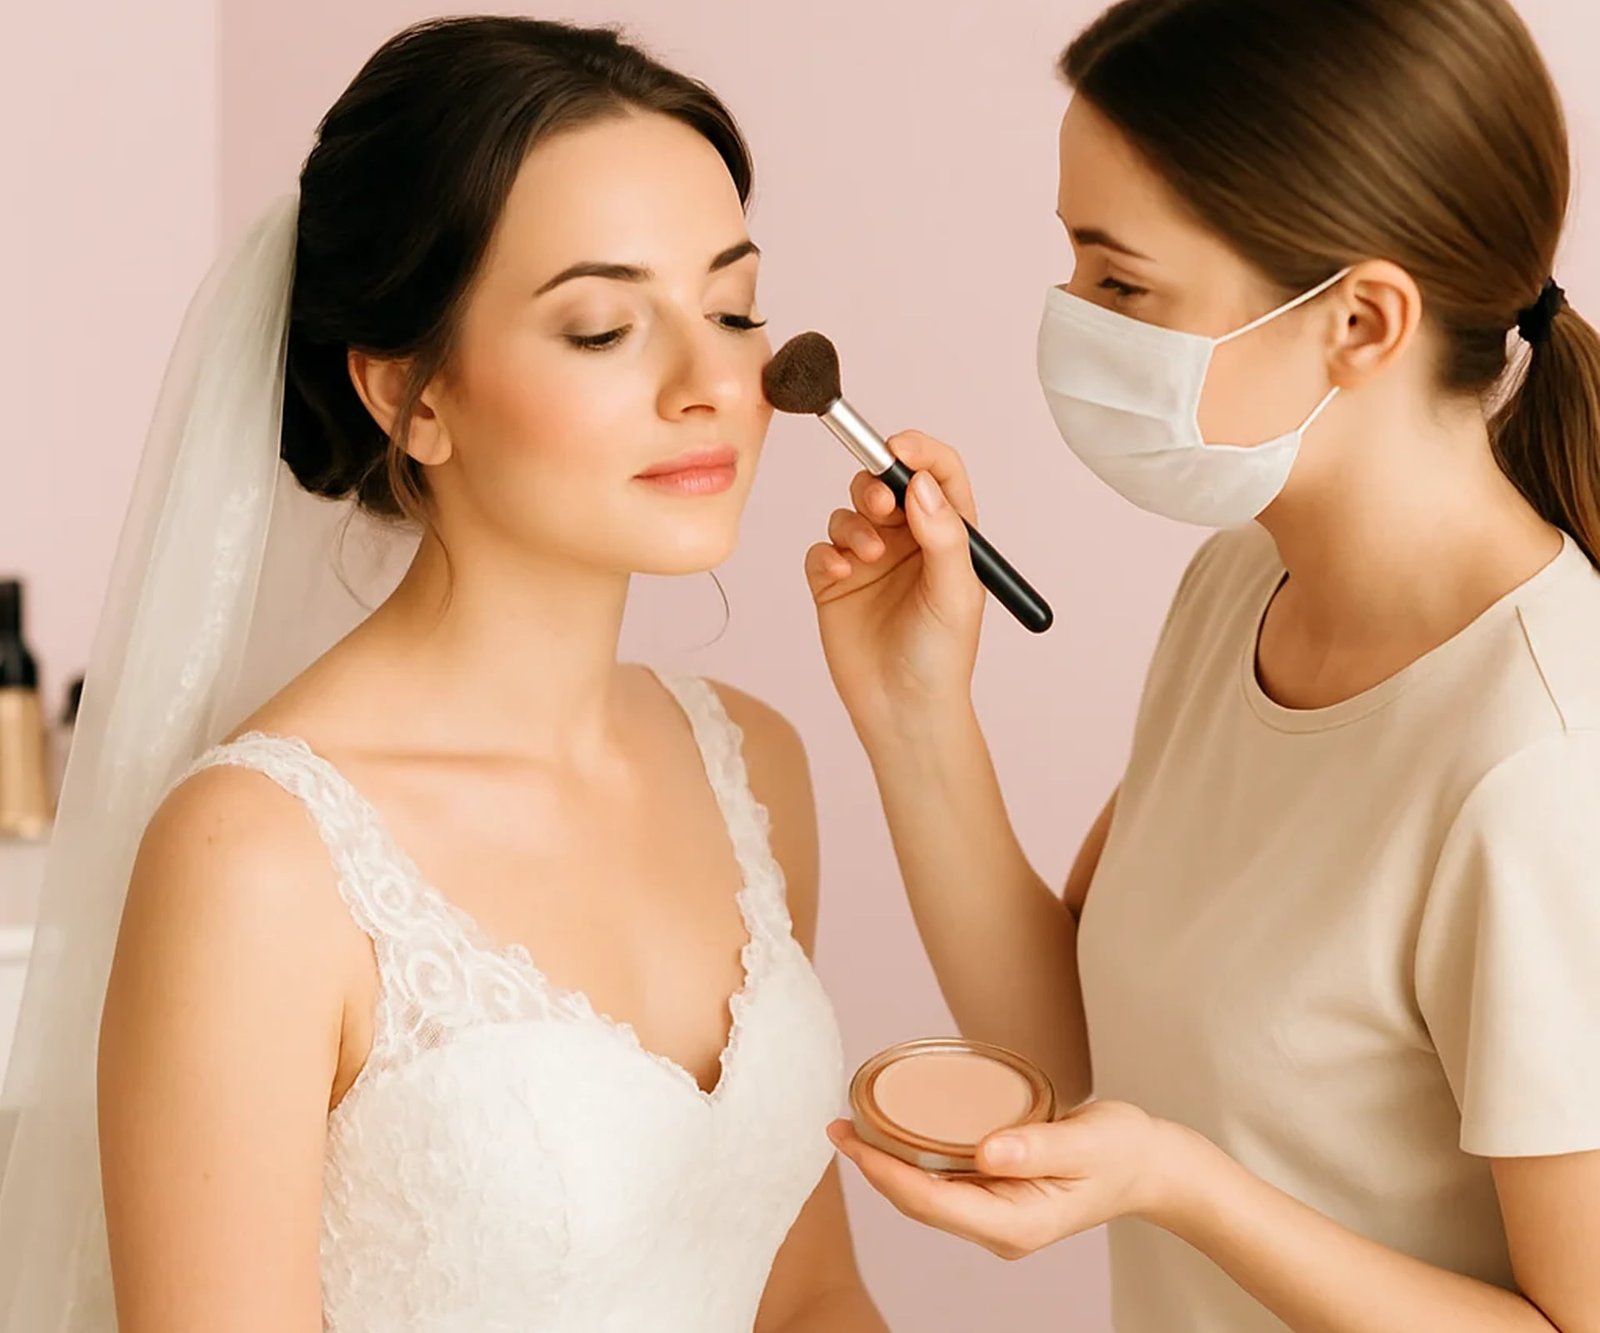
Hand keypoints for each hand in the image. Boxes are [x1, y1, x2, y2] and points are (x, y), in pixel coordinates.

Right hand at [804, 431, 986, 738]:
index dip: (919, 452)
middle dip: (877, 482)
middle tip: (878, 504)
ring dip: (854, 524)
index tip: (899, 449)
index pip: (937, 472)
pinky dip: (827, 553)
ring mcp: (870, 558)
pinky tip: (841, 574)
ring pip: (850, 511)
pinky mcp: (834, 580)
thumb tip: (921, 483)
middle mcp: (909, 539)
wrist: (902, 709)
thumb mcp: (956, 592)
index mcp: (949, 534)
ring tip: (866, 557)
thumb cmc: (941, 656)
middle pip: (886, 481)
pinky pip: (821, 546)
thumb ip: (945, 534)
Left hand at [828, 1101, 1196, 1260]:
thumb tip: (986, 1152)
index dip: (882, 1172)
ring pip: (928, 1197)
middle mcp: (1000, 1229)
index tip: (850, 1139)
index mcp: (1015, 1224)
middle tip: (837, 1125)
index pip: (929, 1202)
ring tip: (856, 1127)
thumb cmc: (1122, 1149)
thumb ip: (1037, 1146)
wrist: (1151, 1165)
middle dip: (874, 1168)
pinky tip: (900, 1135)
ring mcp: (999, 1219)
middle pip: (918, 1204)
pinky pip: (946, 1186)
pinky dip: (916, 1161)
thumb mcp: (1087, 1141)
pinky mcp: (1000, 1200)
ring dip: (890, 1165)